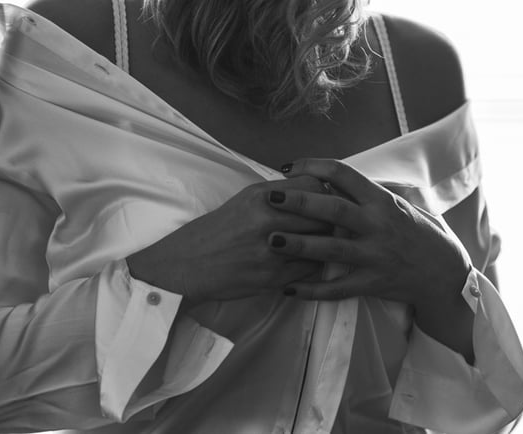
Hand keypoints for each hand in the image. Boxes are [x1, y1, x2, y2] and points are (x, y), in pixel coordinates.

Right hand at [126, 176, 333, 303]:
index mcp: (261, 197)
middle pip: (324, 216)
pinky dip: (314, 267)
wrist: (188, 264)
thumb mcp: (245, 200)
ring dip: (327, 245)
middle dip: (332, 221)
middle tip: (334, 225)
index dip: (326, 195)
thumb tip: (315, 189)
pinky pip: (310, 271)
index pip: (315, 187)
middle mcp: (267, 221)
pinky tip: (309, 263)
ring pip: (322, 245)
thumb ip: (280, 194)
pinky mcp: (272, 278)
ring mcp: (271, 252)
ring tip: (325, 245)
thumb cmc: (218, 230)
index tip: (326, 202)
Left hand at [269, 159, 471, 307]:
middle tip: (269, 196)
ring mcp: (375, 256)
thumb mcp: (397, 204)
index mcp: (381, 200)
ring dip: (298, 244)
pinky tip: (287, 288)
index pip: (344, 174)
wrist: (444, 272)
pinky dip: (311, 289)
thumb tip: (328, 174)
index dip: (313, 166)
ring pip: (331, 249)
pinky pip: (337, 288)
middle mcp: (378, 225)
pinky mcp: (372, 283)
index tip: (288, 167)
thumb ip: (364, 192)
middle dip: (299, 201)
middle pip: (333, 209)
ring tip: (271, 240)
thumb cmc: (415, 232)